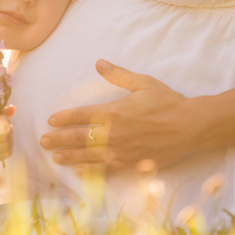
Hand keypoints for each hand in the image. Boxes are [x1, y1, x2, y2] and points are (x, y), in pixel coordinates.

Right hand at [0, 105, 14, 160]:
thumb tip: (13, 108)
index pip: (3, 121)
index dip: (6, 120)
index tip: (3, 120)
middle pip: (7, 134)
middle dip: (10, 130)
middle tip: (6, 129)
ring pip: (8, 145)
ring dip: (10, 140)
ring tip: (5, 137)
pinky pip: (5, 154)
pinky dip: (8, 149)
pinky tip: (3, 146)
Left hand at [40, 60, 199, 174]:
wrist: (191, 126)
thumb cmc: (168, 102)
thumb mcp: (143, 83)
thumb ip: (118, 75)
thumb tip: (99, 63)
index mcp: (115, 112)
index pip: (82, 116)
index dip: (65, 118)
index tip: (51, 120)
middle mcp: (115, 133)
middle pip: (80, 137)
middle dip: (59, 139)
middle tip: (43, 141)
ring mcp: (123, 150)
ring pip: (89, 155)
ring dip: (70, 156)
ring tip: (55, 157)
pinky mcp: (132, 163)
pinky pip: (106, 169)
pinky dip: (91, 170)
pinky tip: (79, 171)